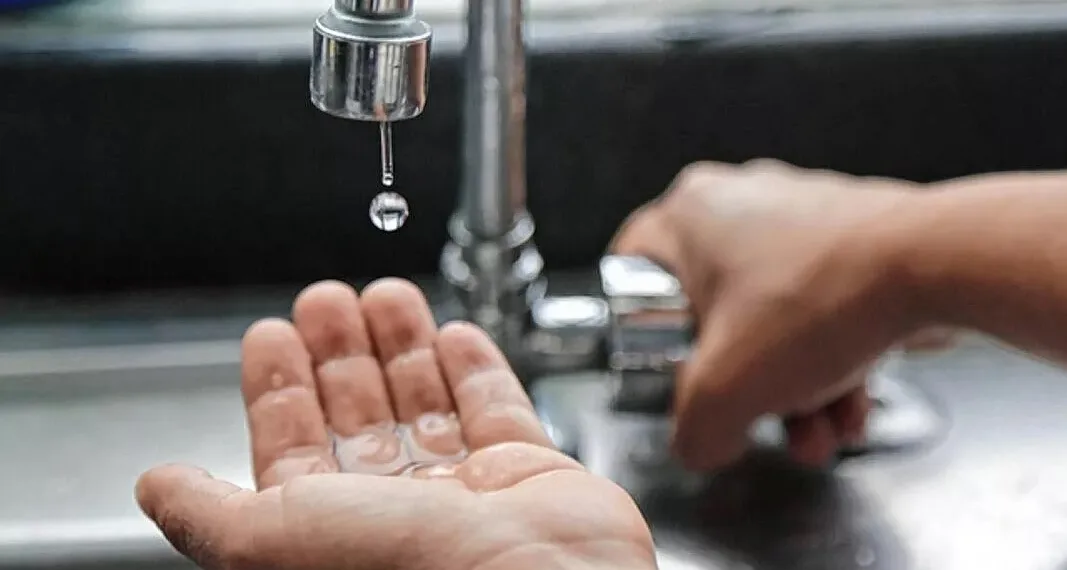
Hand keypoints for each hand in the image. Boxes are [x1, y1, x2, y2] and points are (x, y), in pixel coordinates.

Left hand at [135, 280, 655, 569]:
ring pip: (425, 404)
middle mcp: (399, 513)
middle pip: (359, 415)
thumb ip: (212, 511)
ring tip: (386, 297)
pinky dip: (475, 369)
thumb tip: (158, 487)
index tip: (273, 333)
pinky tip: (455, 336)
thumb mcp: (275, 536)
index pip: (294, 445)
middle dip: (340, 352)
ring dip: (402, 347)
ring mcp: (468, 493)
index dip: (279, 386)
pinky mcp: (529, 475)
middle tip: (327, 299)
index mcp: (334, 530)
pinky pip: (496, 410)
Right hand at [611, 159, 954, 470]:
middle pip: (714, 313)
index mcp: (689, 213)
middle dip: (746, 384)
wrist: (936, 266)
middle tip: (760, 417)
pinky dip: (833, 358)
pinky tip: (852, 403)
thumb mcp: (724, 392)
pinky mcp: (852, 233)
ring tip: (821, 430)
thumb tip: (701, 443)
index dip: (643, 330)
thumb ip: (693, 431)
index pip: (632, 272)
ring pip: (774, 316)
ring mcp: (801, 211)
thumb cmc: (820, 300)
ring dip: (796, 386)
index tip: (665, 363)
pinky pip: (823, 306)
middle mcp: (741, 200)